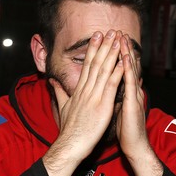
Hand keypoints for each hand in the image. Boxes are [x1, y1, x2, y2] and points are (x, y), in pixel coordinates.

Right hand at [49, 30, 124, 160]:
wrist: (70, 144)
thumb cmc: (68, 129)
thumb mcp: (62, 107)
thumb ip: (59, 92)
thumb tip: (52, 81)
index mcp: (79, 90)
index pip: (87, 66)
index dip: (93, 50)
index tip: (97, 38)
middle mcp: (86, 90)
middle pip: (95, 63)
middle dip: (103, 46)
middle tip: (109, 31)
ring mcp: (94, 96)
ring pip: (104, 70)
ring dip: (112, 53)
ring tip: (118, 40)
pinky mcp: (102, 105)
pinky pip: (111, 85)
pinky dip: (118, 72)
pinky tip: (123, 61)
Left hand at [116, 34, 149, 159]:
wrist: (134, 145)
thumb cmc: (125, 129)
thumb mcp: (116, 109)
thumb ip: (114, 96)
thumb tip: (107, 89)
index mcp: (125, 91)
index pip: (120, 69)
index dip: (116, 55)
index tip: (110, 41)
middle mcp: (131, 90)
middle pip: (126, 65)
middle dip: (122, 48)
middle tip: (118, 32)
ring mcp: (134, 94)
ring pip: (130, 70)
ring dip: (126, 53)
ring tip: (122, 37)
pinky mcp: (134, 102)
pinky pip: (130, 83)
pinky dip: (129, 69)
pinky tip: (126, 58)